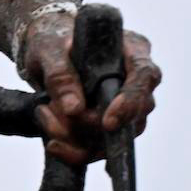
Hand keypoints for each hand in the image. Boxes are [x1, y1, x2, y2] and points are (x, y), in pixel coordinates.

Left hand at [18, 12, 160, 165]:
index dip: (131, 101)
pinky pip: (101, 148)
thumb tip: (74, 109)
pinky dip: (75, 151)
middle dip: (92, 125)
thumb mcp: (48, 49)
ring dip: (79, 140)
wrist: (45, 53)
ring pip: (116, 138)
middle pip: (134, 116)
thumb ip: (60, 75)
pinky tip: (55, 144)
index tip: (108, 122)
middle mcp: (135, 80)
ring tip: (45, 116)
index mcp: (131, 49)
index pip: (145, 75)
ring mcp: (126, 105)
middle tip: (54, 114)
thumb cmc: (52, 40)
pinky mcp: (110, 126)